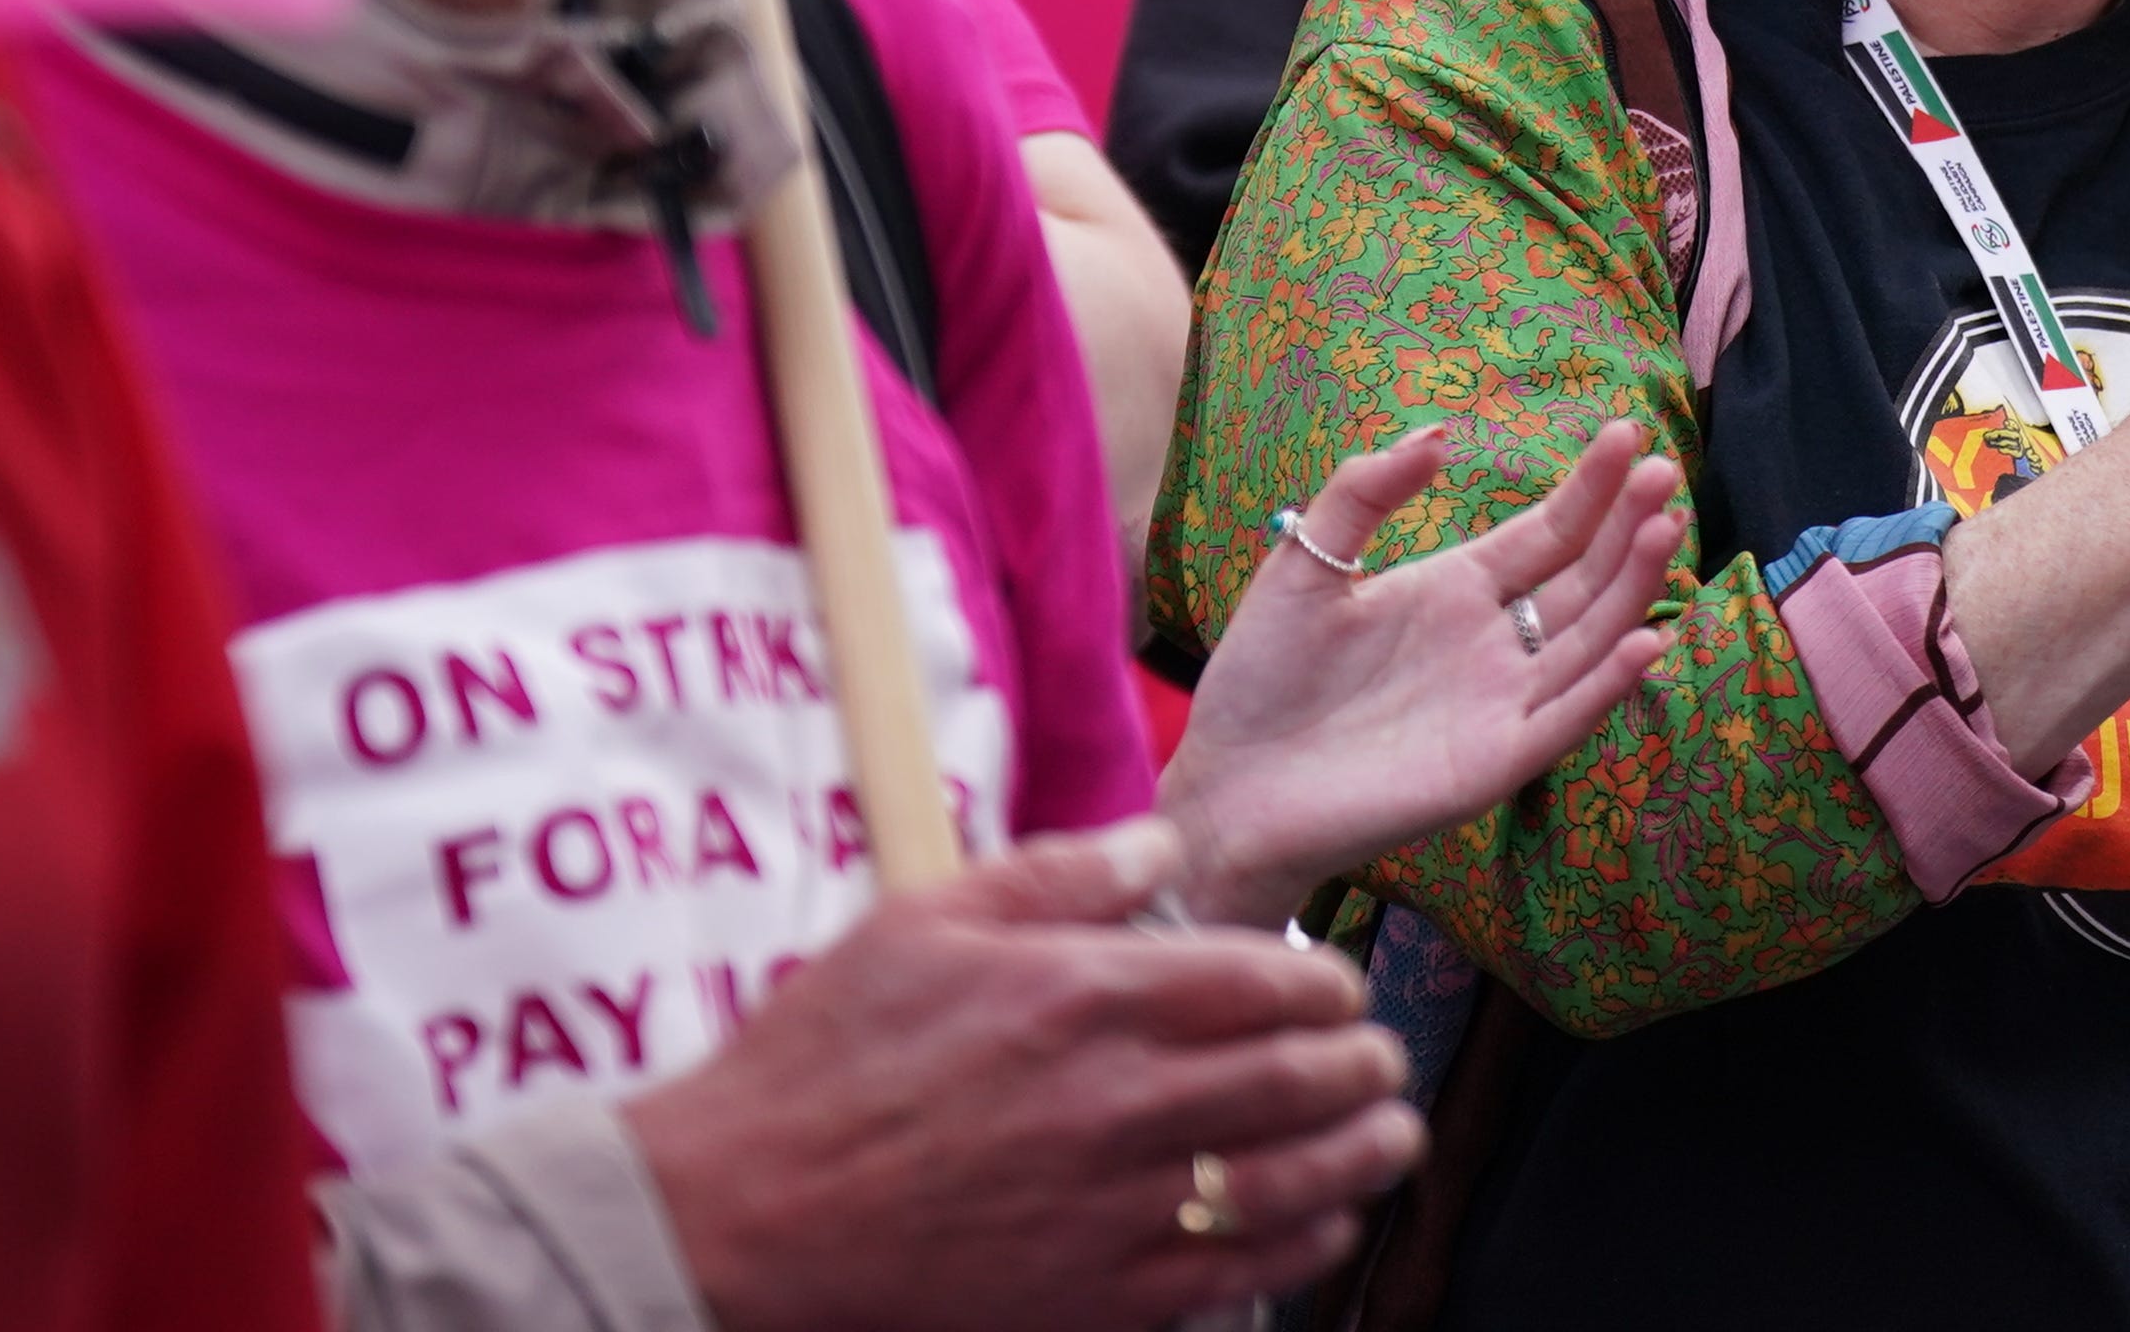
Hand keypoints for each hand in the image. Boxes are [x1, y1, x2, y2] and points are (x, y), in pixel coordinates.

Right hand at [617, 817, 1422, 1331]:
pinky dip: (1299, 1246)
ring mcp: (1113, 1207)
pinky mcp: (1094, 1296)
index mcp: (1086, 995)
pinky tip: (1322, 1226)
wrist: (740, 1215)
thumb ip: (1059, 874)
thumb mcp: (926, 919)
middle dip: (1361, 1063)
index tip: (1336, 984)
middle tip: (1381, 1056)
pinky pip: (1233, 1274)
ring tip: (1389, 1134)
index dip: (1323, 980)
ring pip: (1288, 1178)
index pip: (1263, 979)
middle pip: (1297, 1077)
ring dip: (1360, 1153)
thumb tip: (1158, 844)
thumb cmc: (824, 1059)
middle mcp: (1118, 1101)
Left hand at [1160, 420, 1684, 930]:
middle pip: (1583, 577)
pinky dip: (1608, 684)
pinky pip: (1565, 719)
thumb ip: (1365, 493)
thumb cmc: (1262, 679)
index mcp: (1456, 589)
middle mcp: (1493, 643)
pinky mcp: (1494, 763)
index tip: (1626, 432)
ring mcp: (1501, 704)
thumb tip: (1439, 435)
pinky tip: (1644, 639)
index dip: (1589, 486)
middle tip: (1663, 468)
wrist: (1229, 785)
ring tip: (1665, 526)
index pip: (1546, 531)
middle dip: (1627, 523)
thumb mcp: (1306, 565)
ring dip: (1632, 586)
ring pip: (1591, 638)